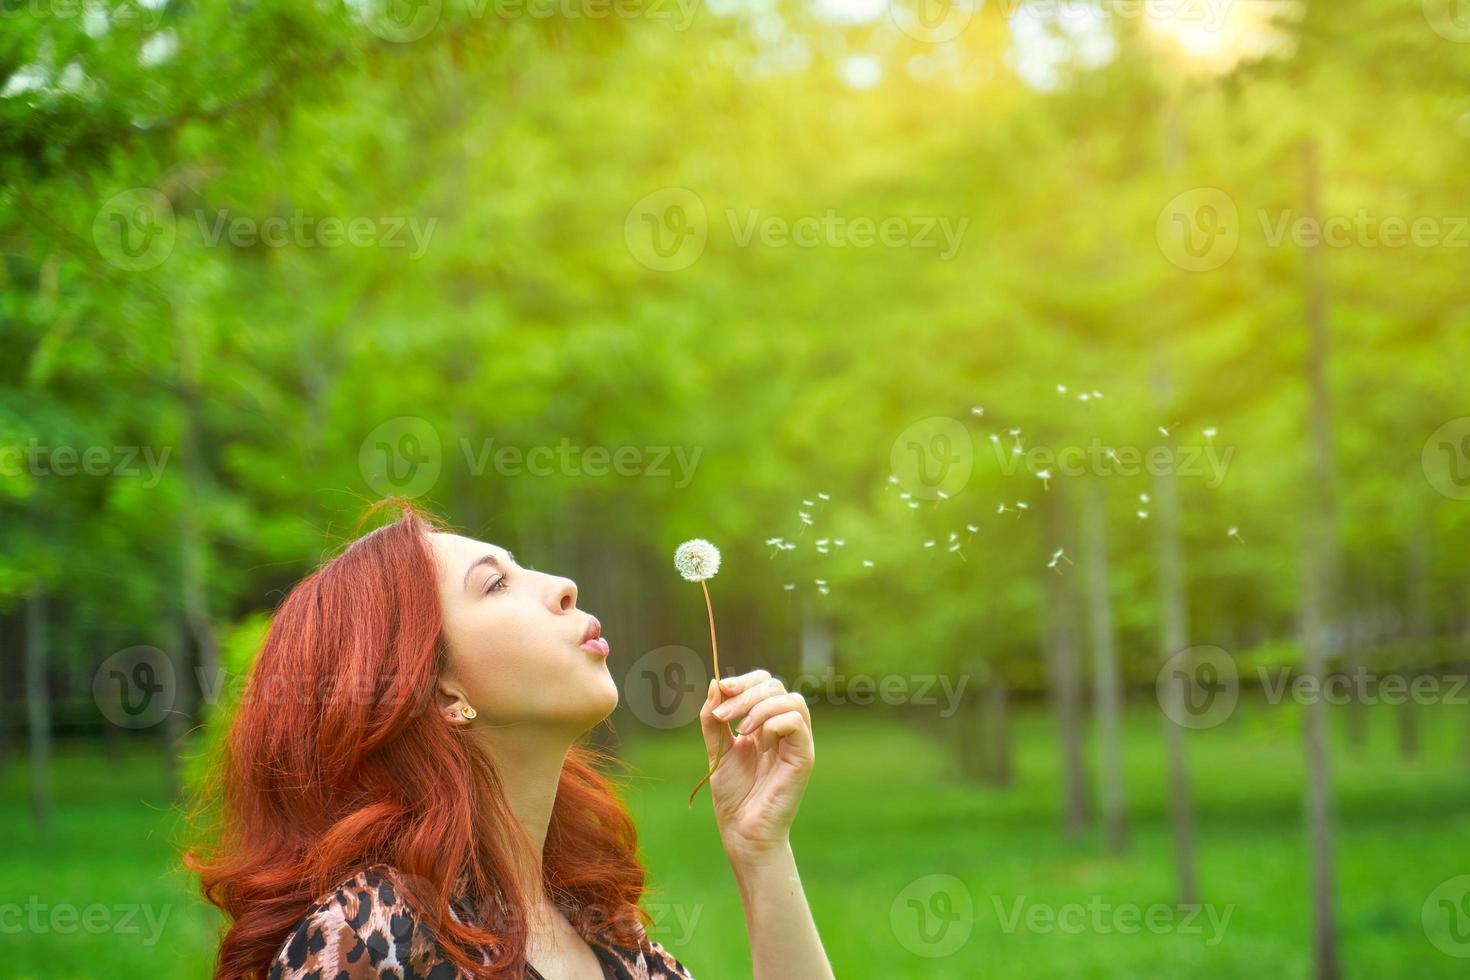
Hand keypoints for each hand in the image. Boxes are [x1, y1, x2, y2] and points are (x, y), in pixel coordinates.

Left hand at [698, 669, 814, 864]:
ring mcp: (796, 742)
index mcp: (765, 724)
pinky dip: (772, 721)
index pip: (765, 684)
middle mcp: (784, 729)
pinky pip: (795, 722)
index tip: (721, 689)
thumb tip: (714, 684)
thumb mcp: (717, 750)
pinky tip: (756, 740)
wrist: (742, 831)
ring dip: (759, 706)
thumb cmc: (734, 795)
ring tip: (739, 729)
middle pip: (776, 687)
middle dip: (746, 693)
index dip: (744, 680)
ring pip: (791, 699)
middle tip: (723, 715)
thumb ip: (713, 720)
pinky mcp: (803, 757)